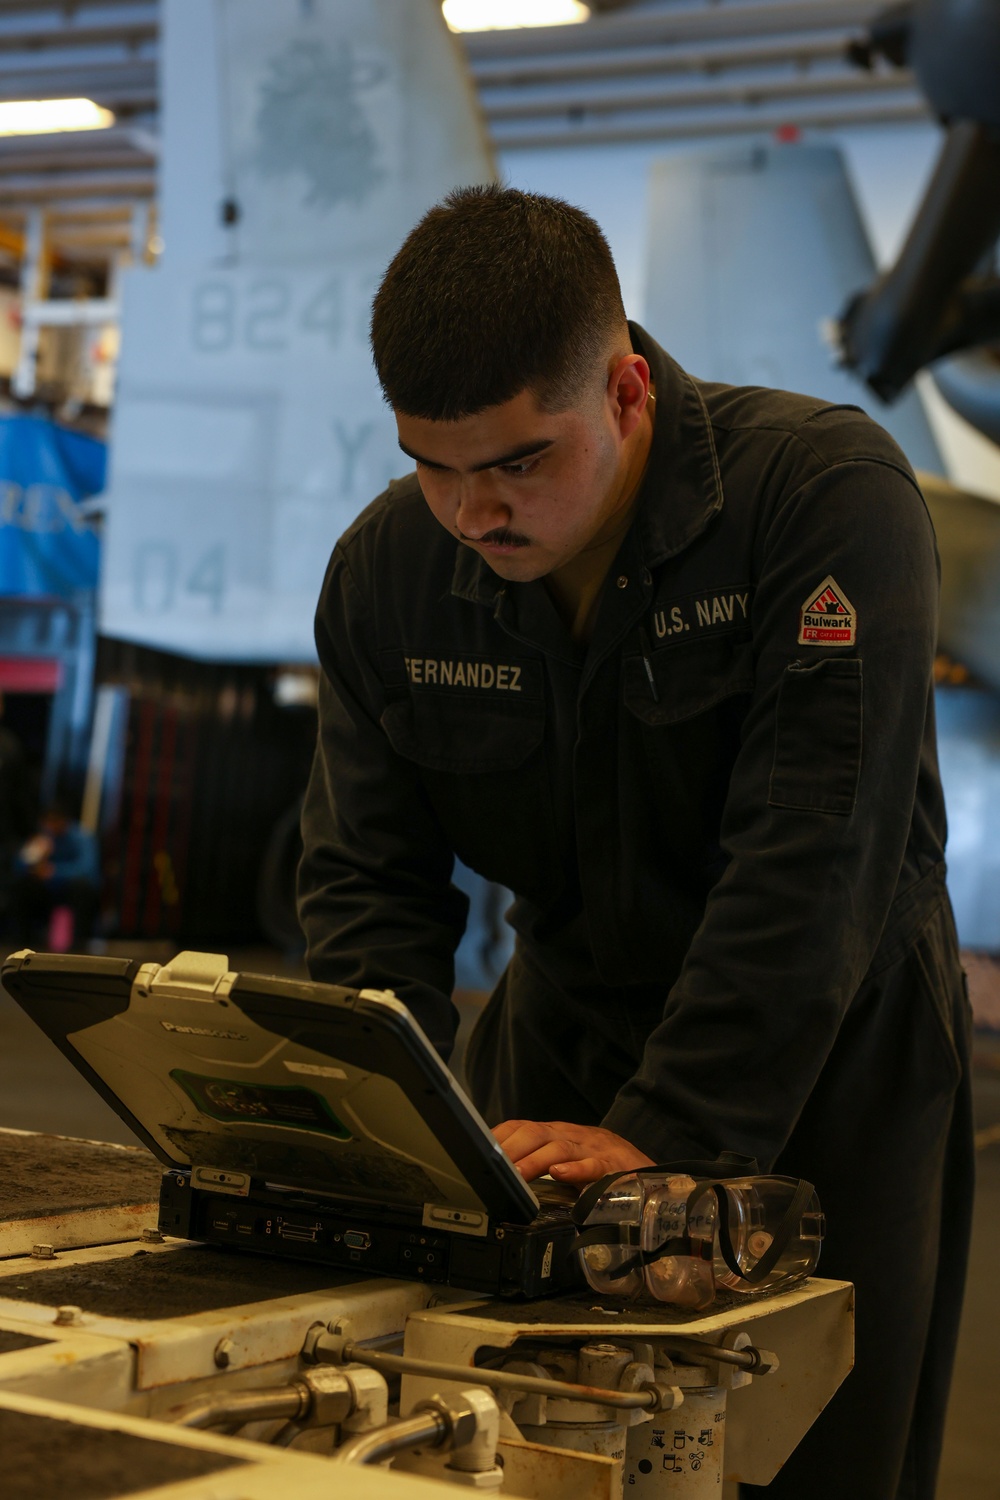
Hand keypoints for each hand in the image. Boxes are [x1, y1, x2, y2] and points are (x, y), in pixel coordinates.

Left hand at [492, 1119, 653, 1184]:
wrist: (644, 1166)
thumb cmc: (599, 1163)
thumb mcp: (565, 1158)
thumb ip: (538, 1161)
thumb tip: (501, 1172)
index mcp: (556, 1134)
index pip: (522, 1127)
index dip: (500, 1136)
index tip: (478, 1149)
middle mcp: (571, 1136)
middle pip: (536, 1134)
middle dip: (511, 1148)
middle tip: (493, 1166)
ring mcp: (591, 1149)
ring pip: (559, 1148)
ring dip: (535, 1161)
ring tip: (517, 1175)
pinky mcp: (612, 1166)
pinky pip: (593, 1166)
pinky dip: (576, 1170)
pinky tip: (561, 1174)